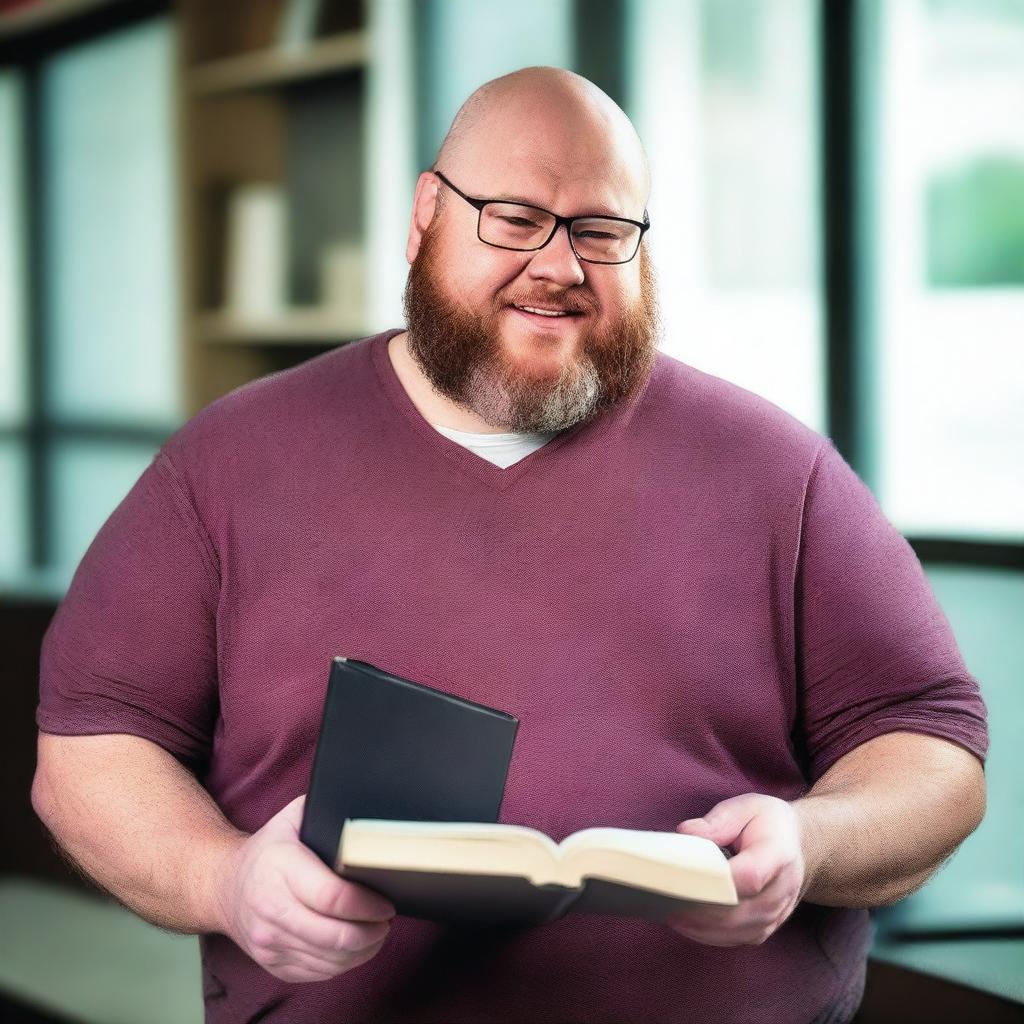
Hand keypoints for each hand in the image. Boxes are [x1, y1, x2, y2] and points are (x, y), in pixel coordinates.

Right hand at [213, 794, 395, 982]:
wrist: (223, 886)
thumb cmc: (268, 849)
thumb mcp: (292, 818)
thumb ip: (325, 809)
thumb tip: (364, 812)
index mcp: (281, 867)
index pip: (331, 896)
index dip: (366, 904)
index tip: (386, 902)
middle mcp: (271, 908)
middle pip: (334, 935)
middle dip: (371, 931)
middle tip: (386, 920)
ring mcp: (269, 941)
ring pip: (330, 960)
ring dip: (363, 950)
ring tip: (377, 932)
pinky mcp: (272, 963)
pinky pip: (318, 973)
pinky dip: (344, 964)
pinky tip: (356, 947)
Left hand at [666, 793, 808, 946]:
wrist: (796, 845)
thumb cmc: (766, 824)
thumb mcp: (746, 807)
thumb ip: (718, 820)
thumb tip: (686, 833)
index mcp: (779, 854)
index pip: (751, 876)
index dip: (718, 880)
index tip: (686, 875)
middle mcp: (782, 890)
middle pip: (739, 910)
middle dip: (700, 907)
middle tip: (665, 898)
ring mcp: (776, 913)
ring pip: (736, 931)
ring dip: (700, 926)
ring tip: (669, 911)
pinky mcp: (765, 927)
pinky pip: (736, 939)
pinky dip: (709, 935)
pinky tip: (685, 923)